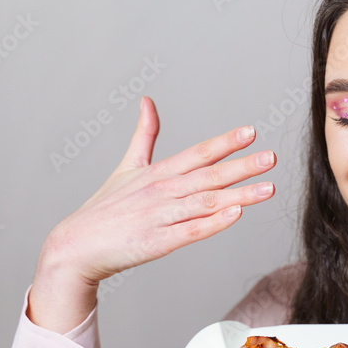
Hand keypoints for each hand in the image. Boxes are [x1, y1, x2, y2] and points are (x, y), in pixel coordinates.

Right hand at [29, 97, 276, 332]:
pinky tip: (236, 215)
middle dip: (242, 166)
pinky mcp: (156, 242)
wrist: (75, 246)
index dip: (225, 142)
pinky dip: (214, 223)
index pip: (198, 153)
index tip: (251, 132)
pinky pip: (191, 231)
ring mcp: (160, 216)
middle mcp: (161, 190)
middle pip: (209, 176)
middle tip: (272, 157)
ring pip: (206, 203)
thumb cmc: (105, 209)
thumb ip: (144, 135)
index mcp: (158, 172)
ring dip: (239, 195)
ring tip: (269, 188)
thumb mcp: (126, 167)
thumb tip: (148, 101)